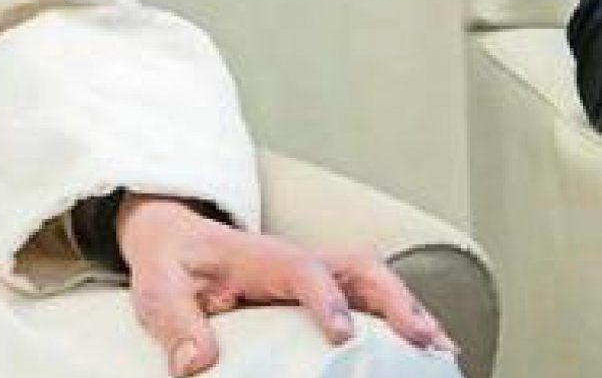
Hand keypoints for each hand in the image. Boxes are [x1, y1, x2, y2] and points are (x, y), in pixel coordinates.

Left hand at [115, 196, 455, 376]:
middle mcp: (299, 260)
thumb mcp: (158, 289)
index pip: (302, 269)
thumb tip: (195, 362)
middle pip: (361, 267)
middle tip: (423, 339)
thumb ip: (175, 322)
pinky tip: (426, 351)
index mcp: (261, 256)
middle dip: (396, 300)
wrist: (177, 239)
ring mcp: (317, 274)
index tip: (341, 335)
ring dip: (411, 311)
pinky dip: (402, 320)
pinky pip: (371, 300)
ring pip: (376, 281)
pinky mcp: (325, 291)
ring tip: (443, 351)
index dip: (325, 299)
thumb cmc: (172, 265)